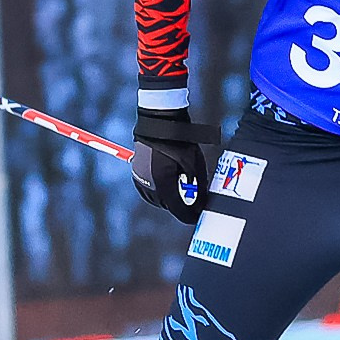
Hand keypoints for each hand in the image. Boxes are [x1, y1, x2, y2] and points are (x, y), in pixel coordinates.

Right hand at [132, 109, 218, 223]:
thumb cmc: (180, 139)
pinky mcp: (137, 171)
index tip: (197, 218)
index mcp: (163, 182)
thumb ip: (198, 186)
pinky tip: (168, 187)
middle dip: (180, 206)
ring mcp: (140, 177)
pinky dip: (158, 193)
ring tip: (182, 194)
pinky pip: (147, 190)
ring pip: (156, 199)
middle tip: (194, 204)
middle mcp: (149, 183)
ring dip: (169, 200)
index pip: (177, 208)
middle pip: (166, 205)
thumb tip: (202, 203)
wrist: (160, 121)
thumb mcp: (195, 163)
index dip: (190, 216)